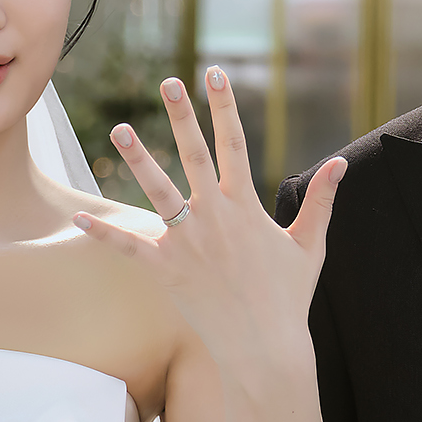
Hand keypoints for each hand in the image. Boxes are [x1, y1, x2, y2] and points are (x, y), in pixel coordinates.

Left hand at [73, 67, 346, 370]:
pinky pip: (129, 247)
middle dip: (182, 116)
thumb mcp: (310, 246)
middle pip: (195, 155)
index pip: (234, 143)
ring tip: (119, 128)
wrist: (265, 348)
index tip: (213, 73)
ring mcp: (188, 243)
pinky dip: (105, 233)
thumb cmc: (289, 297)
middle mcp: (215, 217)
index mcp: (246, 206)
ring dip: (139, 159)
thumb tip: (342, 163)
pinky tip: (80, 216)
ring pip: (158, 192)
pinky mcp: (166, 270)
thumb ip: (321, 201)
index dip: (223, 106)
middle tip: (168, 83)